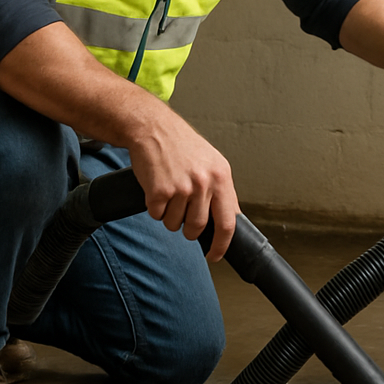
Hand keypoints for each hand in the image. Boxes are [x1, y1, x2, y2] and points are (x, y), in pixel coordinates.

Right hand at [127, 107, 238, 261]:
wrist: (153, 128)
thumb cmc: (182, 145)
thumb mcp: (212, 163)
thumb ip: (222, 190)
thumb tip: (230, 219)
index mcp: (221, 176)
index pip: (228, 222)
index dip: (222, 245)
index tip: (215, 255)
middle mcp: (204, 183)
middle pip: (198, 227)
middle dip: (190, 231)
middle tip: (183, 218)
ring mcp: (181, 187)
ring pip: (176, 224)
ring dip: (170, 217)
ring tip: (170, 194)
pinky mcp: (159, 190)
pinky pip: (157, 215)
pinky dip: (155, 208)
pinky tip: (157, 189)